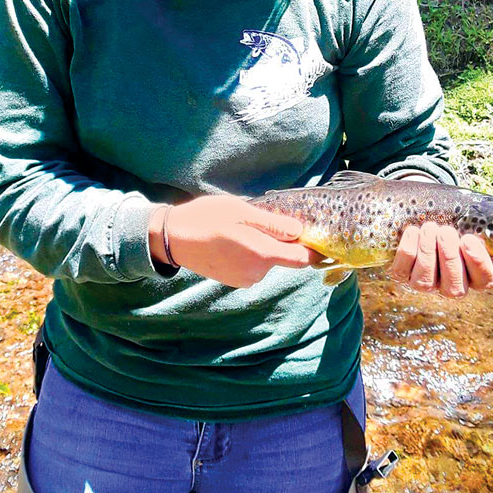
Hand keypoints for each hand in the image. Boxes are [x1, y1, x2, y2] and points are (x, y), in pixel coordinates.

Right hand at [149, 195, 322, 287]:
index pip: (302, 259)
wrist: (172, 238)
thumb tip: (301, 231)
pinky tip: (233, 240)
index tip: (320, 239)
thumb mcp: (241, 211)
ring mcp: (244, 279)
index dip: (314, 250)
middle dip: (281, 240)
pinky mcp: (233, 281)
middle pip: (283, 257)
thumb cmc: (207, 218)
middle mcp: (257, 272)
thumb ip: (273, 224)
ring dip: (263, 246)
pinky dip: (250, 254)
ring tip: (242, 228)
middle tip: (264, 219)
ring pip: (267, 261)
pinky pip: (253, 267)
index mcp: (262, 254)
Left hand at [387, 222, 492, 297]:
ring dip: (427, 251)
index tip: (469, 239)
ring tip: (430, 227)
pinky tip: (413, 231)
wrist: (428, 212)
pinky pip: (401, 270)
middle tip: (447, 231)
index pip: (484, 281)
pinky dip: (407, 249)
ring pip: (425, 280)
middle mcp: (450, 286)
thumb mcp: (479, 234)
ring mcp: (424, 283)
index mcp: (475, 277)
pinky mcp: (401, 275)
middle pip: (454, 287)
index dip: (477, 263)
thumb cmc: (458, 226)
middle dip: (449, 257)